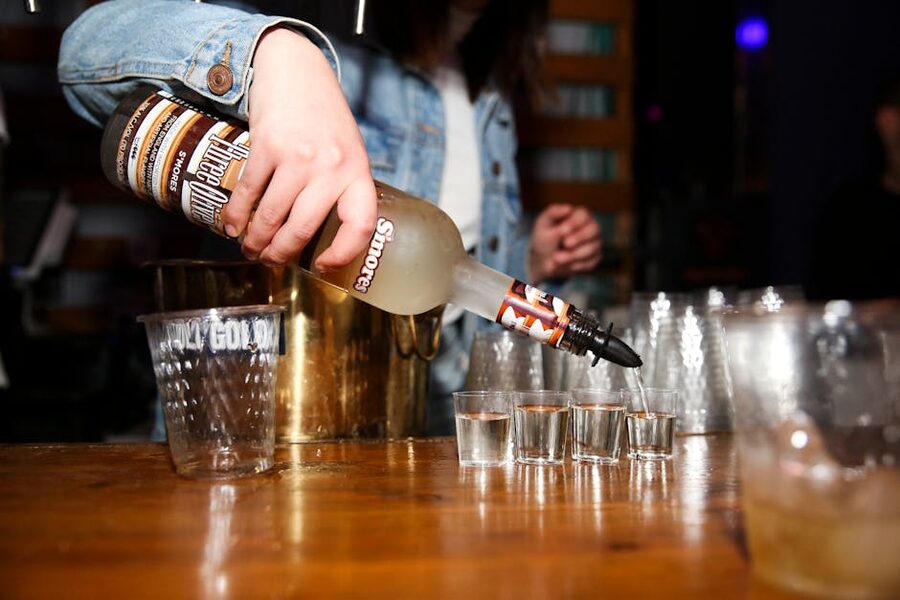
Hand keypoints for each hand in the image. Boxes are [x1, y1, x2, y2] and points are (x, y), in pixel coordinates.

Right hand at [222, 27, 376, 269]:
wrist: (295, 69)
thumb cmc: (323, 117)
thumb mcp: (347, 150)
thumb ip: (340, 185)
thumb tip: (323, 233)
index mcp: (357, 172)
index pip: (360, 224)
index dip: (343, 253)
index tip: (323, 266)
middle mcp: (331, 167)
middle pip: (305, 228)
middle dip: (282, 253)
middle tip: (270, 261)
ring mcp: (299, 156)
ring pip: (273, 215)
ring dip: (256, 240)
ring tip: (249, 248)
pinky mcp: (268, 145)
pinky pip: (250, 191)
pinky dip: (237, 214)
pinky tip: (231, 226)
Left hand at [528, 204, 601, 281]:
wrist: (543, 260)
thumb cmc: (544, 237)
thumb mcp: (543, 224)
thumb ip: (553, 213)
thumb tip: (568, 208)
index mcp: (579, 214)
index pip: (583, 215)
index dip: (574, 223)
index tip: (562, 231)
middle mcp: (590, 227)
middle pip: (594, 229)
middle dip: (579, 238)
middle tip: (565, 244)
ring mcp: (594, 243)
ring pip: (593, 248)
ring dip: (573, 255)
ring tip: (556, 258)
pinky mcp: (594, 258)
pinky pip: (591, 262)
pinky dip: (575, 265)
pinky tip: (563, 264)